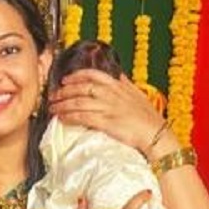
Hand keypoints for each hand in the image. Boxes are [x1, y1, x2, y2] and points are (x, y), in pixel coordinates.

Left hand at [49, 69, 166, 152]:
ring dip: (63, 105)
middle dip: (64, 91)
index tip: (65, 79)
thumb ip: (126, 84)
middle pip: (81, 88)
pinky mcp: (105, 122)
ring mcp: (107, 108)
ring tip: (53, 108)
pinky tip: (62, 118)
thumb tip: (119, 75)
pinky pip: (82, 117)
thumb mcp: (138, 94)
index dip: (76, 76)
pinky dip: (70, 117)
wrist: (155, 133)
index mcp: (118, 86)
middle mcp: (111, 94)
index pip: (93, 75)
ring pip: (79, 102)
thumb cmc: (148, 117)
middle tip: (53, 96)